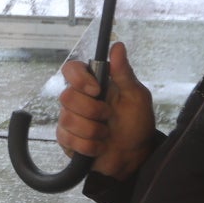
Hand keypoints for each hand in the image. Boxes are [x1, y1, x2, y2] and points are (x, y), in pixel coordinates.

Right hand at [54, 41, 156, 179]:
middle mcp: (78, 99)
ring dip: (93, 130)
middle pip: (67, 97)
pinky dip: (89, 145)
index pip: (71, 69)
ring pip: (68, 119)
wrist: (134, 156)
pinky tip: (99, 146)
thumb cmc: (137, 123)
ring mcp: (69, 119)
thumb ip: (124, 73)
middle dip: (92, 111)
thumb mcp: (136, 96)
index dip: (79, 78)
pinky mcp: (66, 139)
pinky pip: (68, 139)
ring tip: (106, 134)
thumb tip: (118, 46)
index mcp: (93, 84)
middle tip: (108, 116)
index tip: (96, 90)